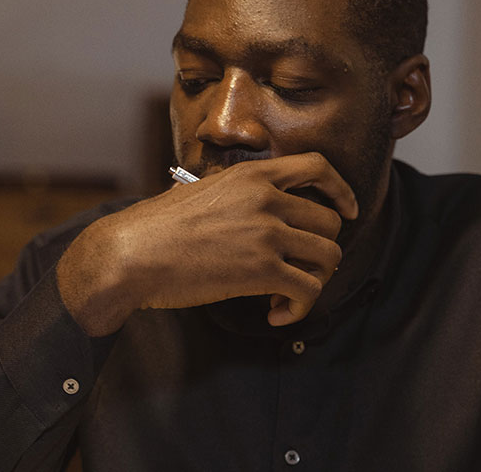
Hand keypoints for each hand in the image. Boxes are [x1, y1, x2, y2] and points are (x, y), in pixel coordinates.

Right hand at [57, 152, 357, 335]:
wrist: (132, 252)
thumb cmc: (159, 226)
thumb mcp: (205, 191)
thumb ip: (241, 196)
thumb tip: (264, 214)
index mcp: (254, 176)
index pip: (318, 167)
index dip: (341, 190)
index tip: (347, 211)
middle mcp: (268, 199)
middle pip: (330, 223)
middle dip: (320, 251)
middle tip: (298, 270)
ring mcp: (268, 233)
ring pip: (328, 257)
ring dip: (314, 281)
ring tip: (284, 295)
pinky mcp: (263, 270)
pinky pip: (309, 291)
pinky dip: (299, 308)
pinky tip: (275, 313)